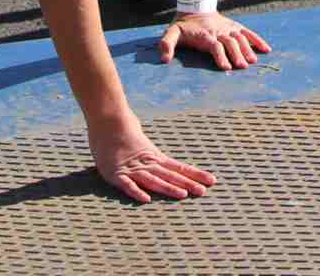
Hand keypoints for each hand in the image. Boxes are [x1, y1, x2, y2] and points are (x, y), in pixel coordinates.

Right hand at [87, 112, 215, 203]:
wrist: (107, 119)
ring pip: (153, 180)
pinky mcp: (115, 174)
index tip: (212, 181)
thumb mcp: (143, 143)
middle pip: (170, 175)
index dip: (195, 174)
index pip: (180, 167)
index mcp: (155, 157)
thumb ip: (151, 152)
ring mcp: (132, 169)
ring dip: (167, 188)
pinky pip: (127, 185)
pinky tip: (146, 200)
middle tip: (203, 192)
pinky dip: (136, 192)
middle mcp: (147, 164)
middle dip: (187, 184)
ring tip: (182, 195)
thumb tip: (160, 155)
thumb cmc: (124, 129)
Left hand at [160, 9, 271, 71]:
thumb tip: (164, 60)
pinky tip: (266, 49)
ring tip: (253, 61)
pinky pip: (248, 33)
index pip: (215, 46)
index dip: (220, 56)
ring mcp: (229, 29)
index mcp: (205, 35)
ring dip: (248, 49)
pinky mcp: (235, 27)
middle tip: (243, 67)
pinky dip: (257, 40)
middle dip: (237, 55)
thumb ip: (166, 45)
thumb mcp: (172, 33)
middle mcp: (219, 31)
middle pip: (230, 43)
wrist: (195, 9)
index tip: (226, 68)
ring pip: (240, 38)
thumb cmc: (184, 26)